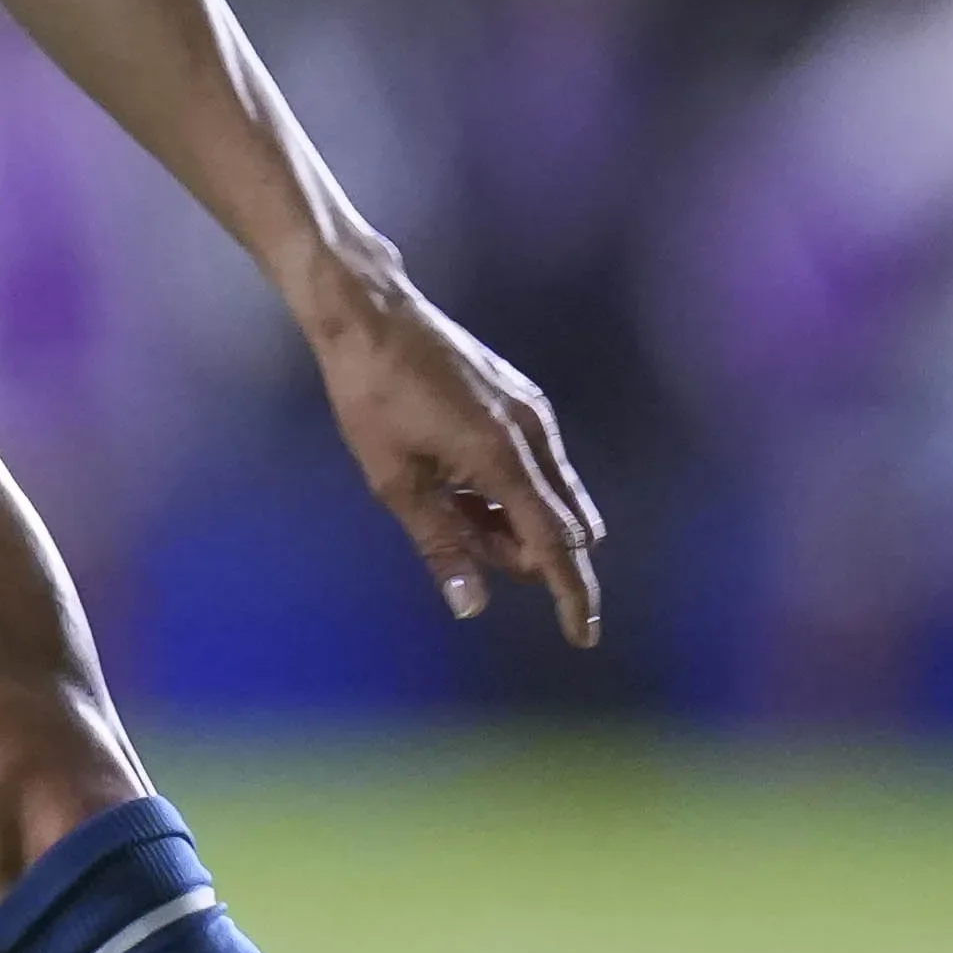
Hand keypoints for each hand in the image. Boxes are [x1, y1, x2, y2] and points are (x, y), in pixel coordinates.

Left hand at [301, 258, 604, 645]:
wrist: (370, 315)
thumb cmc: (371, 397)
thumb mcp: (394, 482)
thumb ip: (440, 545)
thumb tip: (471, 606)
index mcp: (503, 459)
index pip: (556, 544)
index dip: (571, 594)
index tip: (582, 637)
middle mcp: (535, 436)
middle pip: (564, 526)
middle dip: (528, 555)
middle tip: (461, 539)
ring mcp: (535, 415)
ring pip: (552, 498)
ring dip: (515, 523)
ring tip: (447, 502)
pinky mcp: (525, 402)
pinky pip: (540, 468)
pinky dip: (512, 494)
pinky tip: (460, 482)